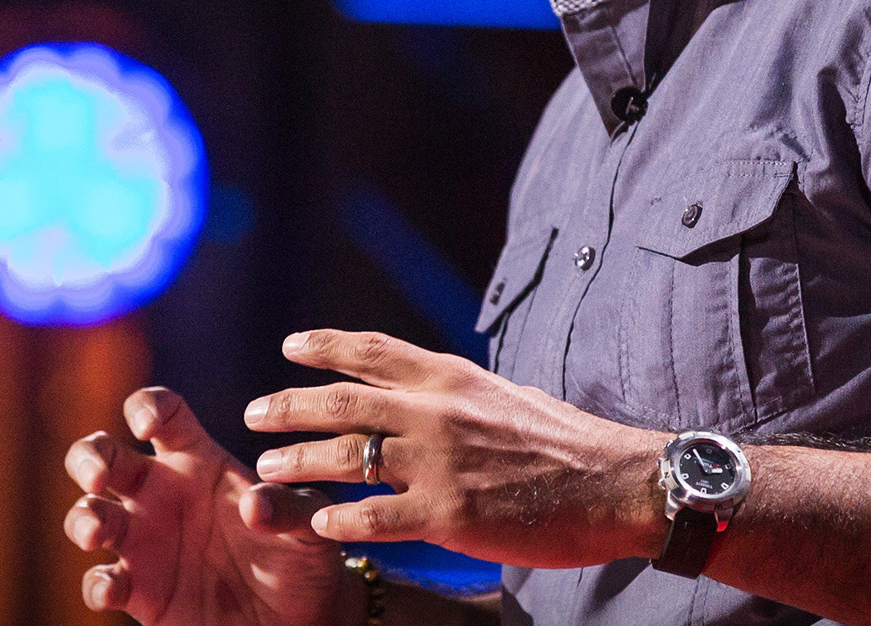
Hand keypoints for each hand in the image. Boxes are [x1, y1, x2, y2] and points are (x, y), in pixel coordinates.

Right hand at [64, 386, 350, 624]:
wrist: (298, 620)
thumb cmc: (301, 558)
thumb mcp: (308, 526)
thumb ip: (288, 508)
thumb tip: (254, 506)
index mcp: (199, 460)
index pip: (162, 412)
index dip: (145, 406)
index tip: (146, 426)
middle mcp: (161, 493)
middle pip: (103, 454)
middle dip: (88, 456)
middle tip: (99, 477)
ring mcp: (144, 541)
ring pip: (87, 514)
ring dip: (82, 519)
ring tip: (97, 533)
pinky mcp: (137, 591)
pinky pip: (98, 581)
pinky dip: (96, 584)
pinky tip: (112, 589)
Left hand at [245, 330, 666, 568]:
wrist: (617, 482)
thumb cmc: (569, 444)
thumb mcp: (508, 397)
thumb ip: (462, 396)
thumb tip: (435, 394)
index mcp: (453, 378)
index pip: (374, 352)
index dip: (327, 347)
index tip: (290, 347)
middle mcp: (437, 411)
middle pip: (343, 402)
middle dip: (289, 406)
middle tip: (254, 414)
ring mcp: (440, 462)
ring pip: (347, 457)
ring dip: (298, 462)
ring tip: (266, 470)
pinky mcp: (449, 514)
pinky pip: (375, 517)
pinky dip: (340, 520)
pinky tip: (319, 524)